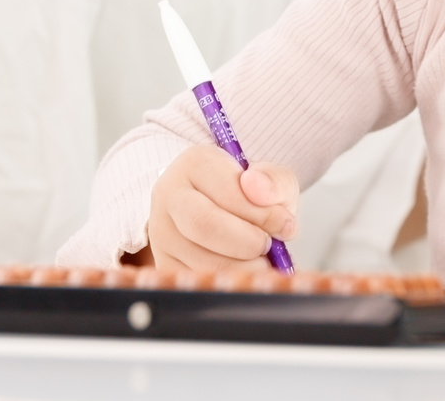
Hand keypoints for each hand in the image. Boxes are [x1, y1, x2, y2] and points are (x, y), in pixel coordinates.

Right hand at [148, 145, 297, 272]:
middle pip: (204, 226)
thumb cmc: (249, 194)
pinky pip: (196, 280)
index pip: (228, 193)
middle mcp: (169, 194)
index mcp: (195, 163)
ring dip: (242, 267)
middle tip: (268, 246)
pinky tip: (241, 269)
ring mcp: (160, 231)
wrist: (224, 206)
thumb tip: (256, 187)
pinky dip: (227, 281)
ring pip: (200, 260)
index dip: (263, 215)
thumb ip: (274, 180)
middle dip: (248, 243)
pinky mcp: (163, 262)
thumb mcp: (271, 180)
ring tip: (258, 258)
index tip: (284, 224)